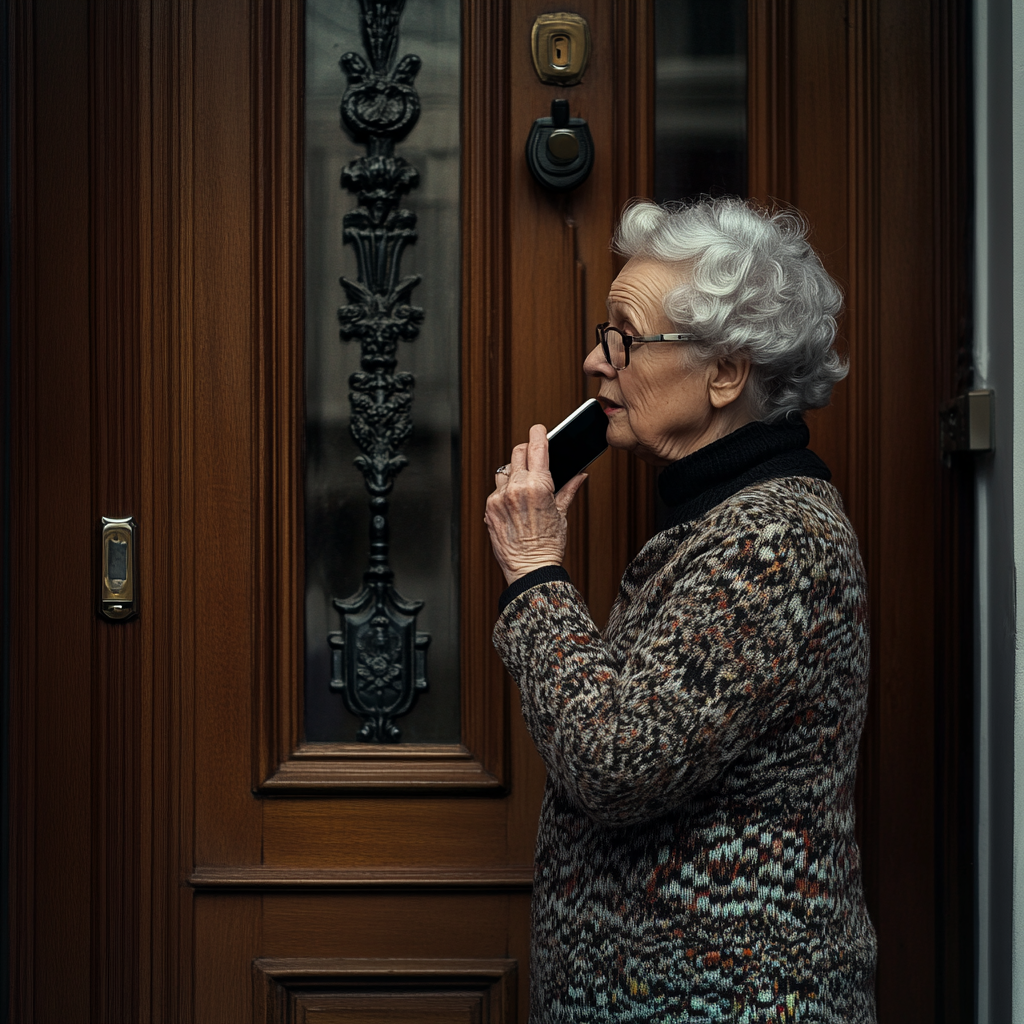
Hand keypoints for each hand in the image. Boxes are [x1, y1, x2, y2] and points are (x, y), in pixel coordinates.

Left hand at [485, 423, 587, 585]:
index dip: (538, 434)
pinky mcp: (489, 508)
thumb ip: (569, 488)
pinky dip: (504, 494)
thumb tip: (580, 475)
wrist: (530, 568)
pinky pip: (496, 491)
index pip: (536, 445)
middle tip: (533, 461)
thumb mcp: (562, 513)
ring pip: (504, 470)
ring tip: (523, 490)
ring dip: (513, 474)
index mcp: (538, 485)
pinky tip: (514, 506)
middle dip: (526, 453)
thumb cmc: (549, 545)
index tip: (539, 430)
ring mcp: (500, 498)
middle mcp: (516, 488)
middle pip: (517, 452)